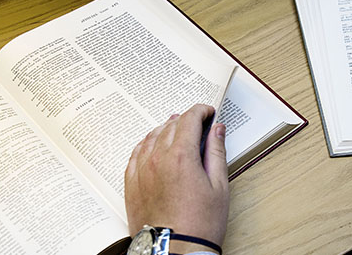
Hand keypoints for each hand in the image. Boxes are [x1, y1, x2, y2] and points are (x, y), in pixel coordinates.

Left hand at [125, 104, 228, 252]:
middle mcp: (157, 159)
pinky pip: (136, 153)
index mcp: (181, 157)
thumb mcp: (219, 186)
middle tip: (198, 122)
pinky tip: (154, 145)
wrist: (175, 250)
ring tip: (178, 130)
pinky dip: (147, 143)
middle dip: (186, 119)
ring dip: (166, 128)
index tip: (208, 113)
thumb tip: (217, 131)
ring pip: (151, 136)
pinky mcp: (132, 182)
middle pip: (171, 125)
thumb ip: (216, 152)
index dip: (201, 111)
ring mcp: (141, 170)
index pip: (189, 119)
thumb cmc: (199, 224)